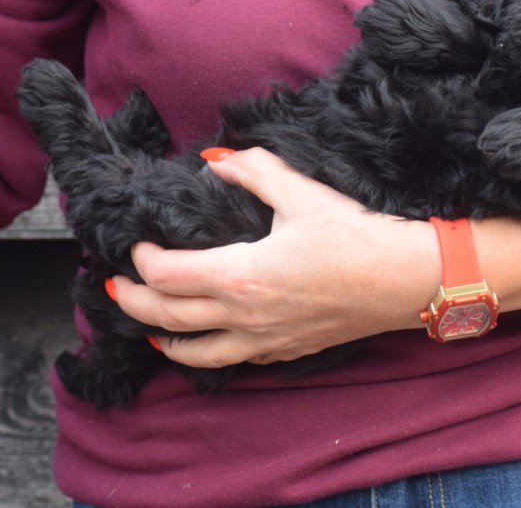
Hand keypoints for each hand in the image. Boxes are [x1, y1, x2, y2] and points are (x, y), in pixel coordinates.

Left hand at [112, 147, 441, 369]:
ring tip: (145, 325)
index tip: (137, 241)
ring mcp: (265, 341)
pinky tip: (204, 340)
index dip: (140, 259)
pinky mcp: (286, 350)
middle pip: (167, 317)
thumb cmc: (357, 236)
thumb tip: (214, 161)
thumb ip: (251, 171)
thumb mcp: (300, 191)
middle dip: (132, 301)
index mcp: (240, 275)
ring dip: (162, 337)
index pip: (165, 275)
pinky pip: (232, 360)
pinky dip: (204, 352)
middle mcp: (244, 317)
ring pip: (195, 352)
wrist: (406, 280)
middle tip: (114, 286)